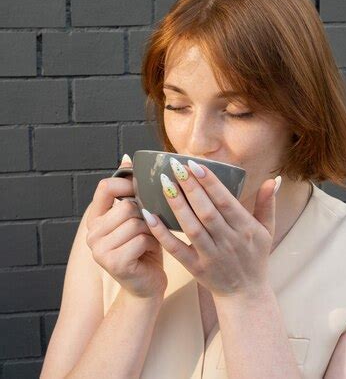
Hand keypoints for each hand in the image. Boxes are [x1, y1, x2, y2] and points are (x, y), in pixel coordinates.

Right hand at [86, 155, 167, 299]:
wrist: (147, 286)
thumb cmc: (145, 247)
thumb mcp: (137, 216)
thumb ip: (130, 191)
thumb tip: (127, 158)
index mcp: (95, 219)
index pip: (106, 186)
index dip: (128, 184)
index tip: (143, 191)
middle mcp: (92, 234)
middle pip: (126, 205)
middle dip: (146, 213)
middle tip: (152, 225)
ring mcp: (99, 250)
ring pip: (135, 221)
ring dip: (152, 228)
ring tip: (153, 237)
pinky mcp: (113, 263)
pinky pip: (141, 238)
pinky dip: (153, 241)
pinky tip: (152, 249)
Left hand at [142, 159, 277, 298]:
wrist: (245, 295)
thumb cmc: (255, 257)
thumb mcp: (267, 230)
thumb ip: (267, 204)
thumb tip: (272, 180)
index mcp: (245, 228)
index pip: (225, 201)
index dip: (210, 182)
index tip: (195, 164)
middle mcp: (228, 241)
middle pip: (206, 211)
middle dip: (190, 187)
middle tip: (175, 166)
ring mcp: (211, 256)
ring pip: (192, 228)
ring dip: (177, 205)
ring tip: (164, 183)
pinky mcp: (196, 269)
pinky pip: (177, 250)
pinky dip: (163, 234)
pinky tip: (150, 216)